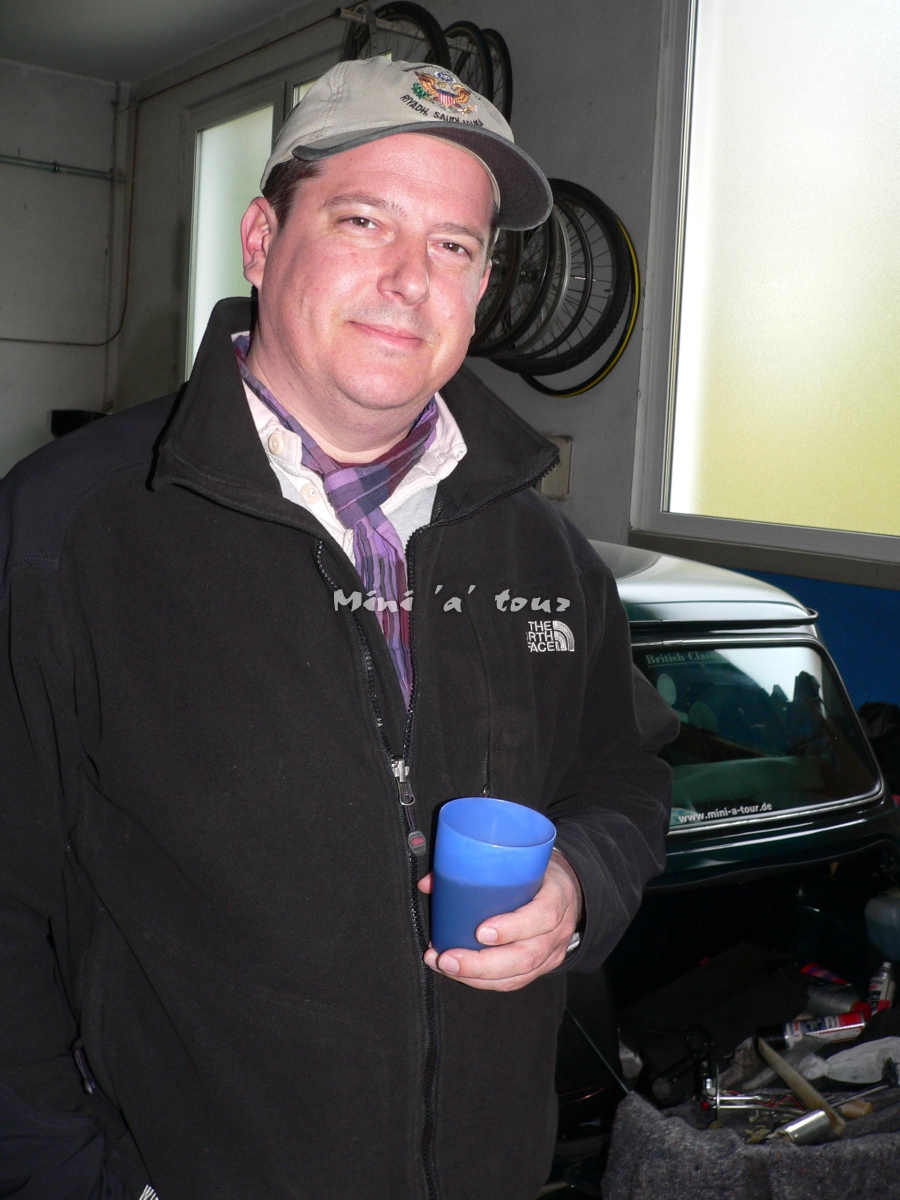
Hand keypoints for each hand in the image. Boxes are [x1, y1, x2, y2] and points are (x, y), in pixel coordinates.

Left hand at [417, 848, 582, 991]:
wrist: (570, 890)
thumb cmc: (539, 873)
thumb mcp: (521, 861)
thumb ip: (479, 868)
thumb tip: (428, 883)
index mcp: (557, 897)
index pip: (543, 916)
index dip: (512, 927)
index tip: (480, 931)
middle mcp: (558, 931)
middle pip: (526, 956)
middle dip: (481, 963)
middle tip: (448, 958)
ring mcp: (551, 953)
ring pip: (518, 975)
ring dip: (476, 975)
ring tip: (445, 965)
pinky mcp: (541, 968)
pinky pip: (514, 982)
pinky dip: (483, 981)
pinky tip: (459, 973)